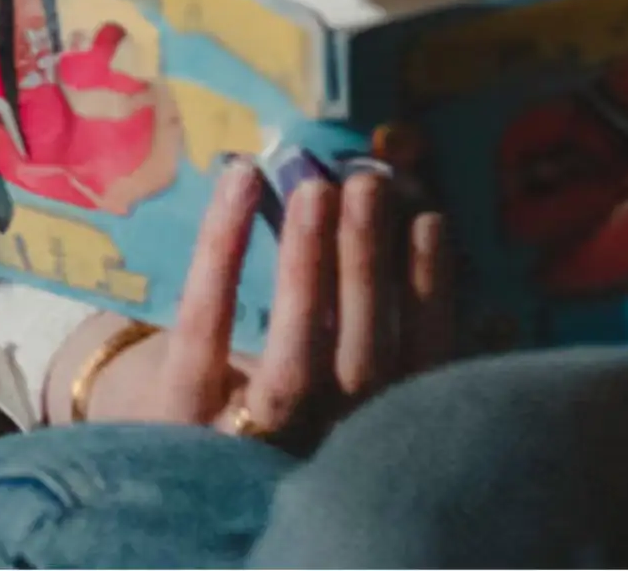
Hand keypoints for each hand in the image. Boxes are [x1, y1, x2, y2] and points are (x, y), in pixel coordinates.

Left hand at [62, 155, 452, 445]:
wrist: (148, 431)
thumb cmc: (258, 380)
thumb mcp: (329, 368)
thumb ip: (392, 330)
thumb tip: (479, 285)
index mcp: (355, 432)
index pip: (413, 375)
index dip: (430, 298)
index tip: (431, 220)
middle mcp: (311, 447)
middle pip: (358, 366)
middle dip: (367, 268)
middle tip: (369, 183)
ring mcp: (242, 443)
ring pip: (291, 364)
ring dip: (308, 267)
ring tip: (316, 186)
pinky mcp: (175, 416)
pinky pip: (203, 330)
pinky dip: (224, 247)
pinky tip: (243, 180)